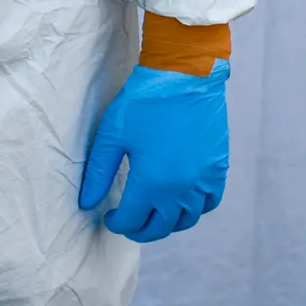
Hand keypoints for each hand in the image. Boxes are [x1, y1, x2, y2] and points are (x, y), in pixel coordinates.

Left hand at [78, 61, 228, 242]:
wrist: (185, 75)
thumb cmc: (144, 101)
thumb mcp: (112, 135)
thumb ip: (98, 174)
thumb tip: (88, 203)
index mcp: (152, 183)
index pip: (132, 221)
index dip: (117, 223)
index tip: (110, 215)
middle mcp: (181, 189)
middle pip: (159, 228)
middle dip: (140, 230)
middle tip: (128, 222)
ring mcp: (203, 180)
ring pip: (186, 220)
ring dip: (167, 223)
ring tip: (153, 213)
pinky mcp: (218, 167)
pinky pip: (209, 202)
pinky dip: (195, 209)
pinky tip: (182, 200)